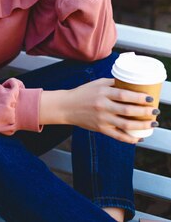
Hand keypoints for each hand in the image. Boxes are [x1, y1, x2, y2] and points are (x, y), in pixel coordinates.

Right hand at [40, 78, 158, 142]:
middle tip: (155, 111)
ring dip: (141, 125)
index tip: (149, 98)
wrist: (67, 107)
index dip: (139, 97)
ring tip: (152, 123)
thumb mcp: (97, 84)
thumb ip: (113, 84)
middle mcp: (103, 106)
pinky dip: (130, 138)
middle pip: (127, 110)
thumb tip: (131, 83)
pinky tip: (139, 137)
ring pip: (125, 124)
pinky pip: (118, 136)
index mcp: (103, 92)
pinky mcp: (100, 129)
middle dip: (144, 112)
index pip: (124, 95)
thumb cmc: (83, 93)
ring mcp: (102, 119)